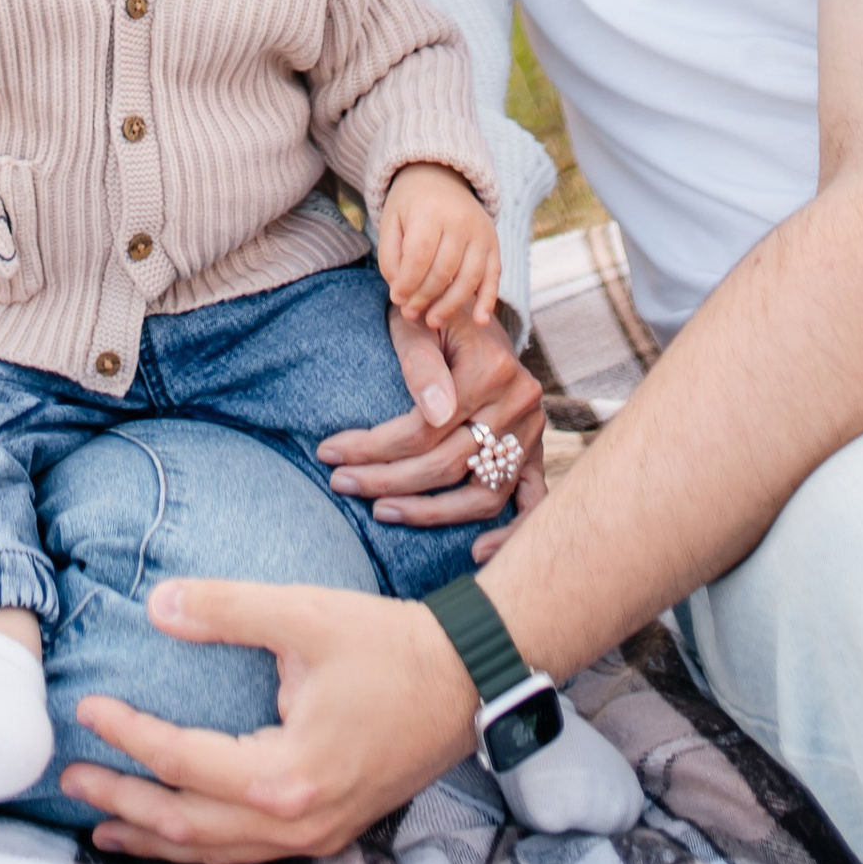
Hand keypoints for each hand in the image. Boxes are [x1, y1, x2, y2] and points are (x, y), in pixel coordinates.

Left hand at [68, 578, 476, 863]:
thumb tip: (156, 604)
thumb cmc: (388, 645)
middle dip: (122, 801)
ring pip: (214, 851)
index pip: (183, 761)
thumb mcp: (305, 615)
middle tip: (68, 777)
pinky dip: (199, 846)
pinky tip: (177, 831)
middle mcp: (296, 819)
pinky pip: (246, 852)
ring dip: (154, 836)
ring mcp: (315, 833)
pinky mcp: (328, 828)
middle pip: (186, 825)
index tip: (87, 708)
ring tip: (103, 822)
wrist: (467, 680)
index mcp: (286, 773)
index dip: (128, 735)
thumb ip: (228, 609)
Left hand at [322, 307, 547, 550]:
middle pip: (446, 464)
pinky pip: (531, 503)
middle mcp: (519, 404)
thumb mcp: (416, 321)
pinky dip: (509, 533)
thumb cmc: (432, 314)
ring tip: (381, 511)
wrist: (471, 309)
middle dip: (385, 479)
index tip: (328, 453)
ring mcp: (530, 433)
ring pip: (482, 494)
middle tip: (340, 483)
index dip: (372, 447)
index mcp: (491, 369)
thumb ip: (422, 363)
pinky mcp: (535, 452)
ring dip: (430, 513)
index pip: (423, 428)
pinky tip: (475, 553)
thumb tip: (434, 413)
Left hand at [375, 162, 501, 336]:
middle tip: (410, 314)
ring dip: (451, 305)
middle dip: (425, 298)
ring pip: (469, 278)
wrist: (441, 176)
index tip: (397, 299)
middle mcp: (461, 220)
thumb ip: (390, 256)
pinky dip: (488, 300)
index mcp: (430, 211)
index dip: (408, 283)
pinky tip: (479, 321)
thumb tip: (400, 294)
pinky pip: (494, 275)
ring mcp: (481, 232)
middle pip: (444, 270)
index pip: (420, 256)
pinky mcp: (494, 243)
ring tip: (432, 321)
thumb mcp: (391, 221)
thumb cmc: (411, 205)